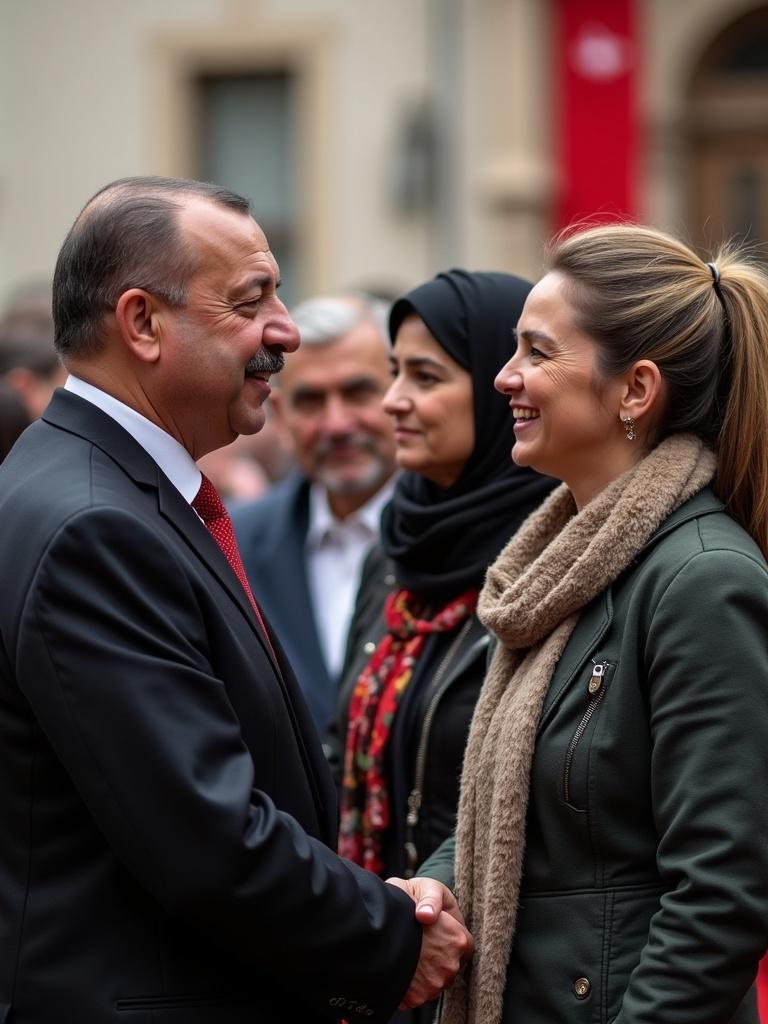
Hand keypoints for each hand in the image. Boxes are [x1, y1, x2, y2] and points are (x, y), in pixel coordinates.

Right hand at [386, 877, 472, 1008]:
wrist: (372, 926)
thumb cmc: (401, 901)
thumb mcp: (423, 889)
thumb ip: (432, 900)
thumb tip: (426, 915)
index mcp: (457, 940)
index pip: (466, 946)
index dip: (453, 938)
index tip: (441, 933)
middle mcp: (449, 966)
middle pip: (451, 966)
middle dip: (439, 956)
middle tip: (422, 942)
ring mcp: (432, 985)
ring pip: (436, 982)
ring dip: (426, 972)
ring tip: (411, 954)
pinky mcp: (415, 998)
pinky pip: (419, 994)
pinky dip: (411, 985)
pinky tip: (402, 967)